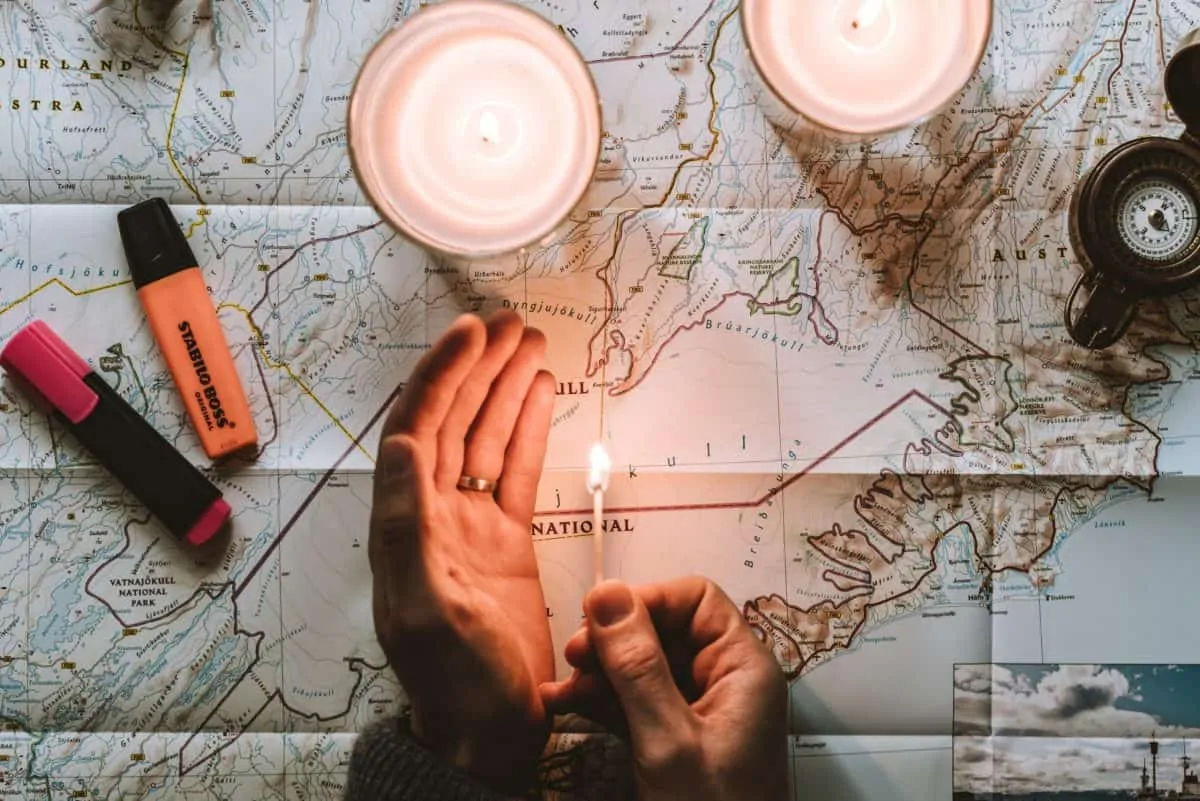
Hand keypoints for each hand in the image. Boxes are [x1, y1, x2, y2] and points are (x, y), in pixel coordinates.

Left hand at [368, 309, 555, 792]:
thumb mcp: (423, 609)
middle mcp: (433, 514)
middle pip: (454, 421)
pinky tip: (542, 395)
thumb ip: (408, 526)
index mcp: (405, 522)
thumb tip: (401, 444)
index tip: (471, 333)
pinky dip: (528, 430)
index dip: (441, 375)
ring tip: (532, 343)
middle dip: (479, 368)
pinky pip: (517, 471)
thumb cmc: (455, 681)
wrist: (491, 731)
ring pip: (488, 438)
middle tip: (512, 323)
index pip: (417, 427)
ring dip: (505, 388)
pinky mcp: (508, 541)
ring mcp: (472, 525)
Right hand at [539, 578, 788, 800]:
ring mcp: (699, 714)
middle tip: (572, 658)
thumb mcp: (666, 742)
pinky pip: (636, 704)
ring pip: (644, 667)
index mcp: (743, 670)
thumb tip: (606, 592)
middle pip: (666, 630)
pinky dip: (602, 703)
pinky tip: (564, 707)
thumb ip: (637, 667)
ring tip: (558, 690)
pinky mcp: (676, 743)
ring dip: (599, 672)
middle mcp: (725, 683)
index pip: (696, 600)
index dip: (645, 601)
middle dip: (615, 639)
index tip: (597, 620)